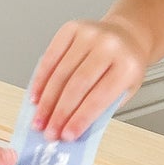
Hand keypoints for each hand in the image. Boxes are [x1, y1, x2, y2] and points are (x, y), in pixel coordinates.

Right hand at [31, 18, 146, 140]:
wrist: (127, 36)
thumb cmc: (125, 66)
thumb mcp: (125, 90)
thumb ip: (102, 108)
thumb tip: (71, 127)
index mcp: (127, 65)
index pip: (99, 98)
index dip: (80, 119)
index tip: (67, 135)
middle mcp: (108, 46)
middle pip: (77, 85)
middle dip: (59, 113)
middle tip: (49, 131)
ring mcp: (89, 34)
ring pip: (61, 73)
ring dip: (47, 101)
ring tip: (39, 119)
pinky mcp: (72, 29)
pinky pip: (51, 57)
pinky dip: (40, 79)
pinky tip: (36, 96)